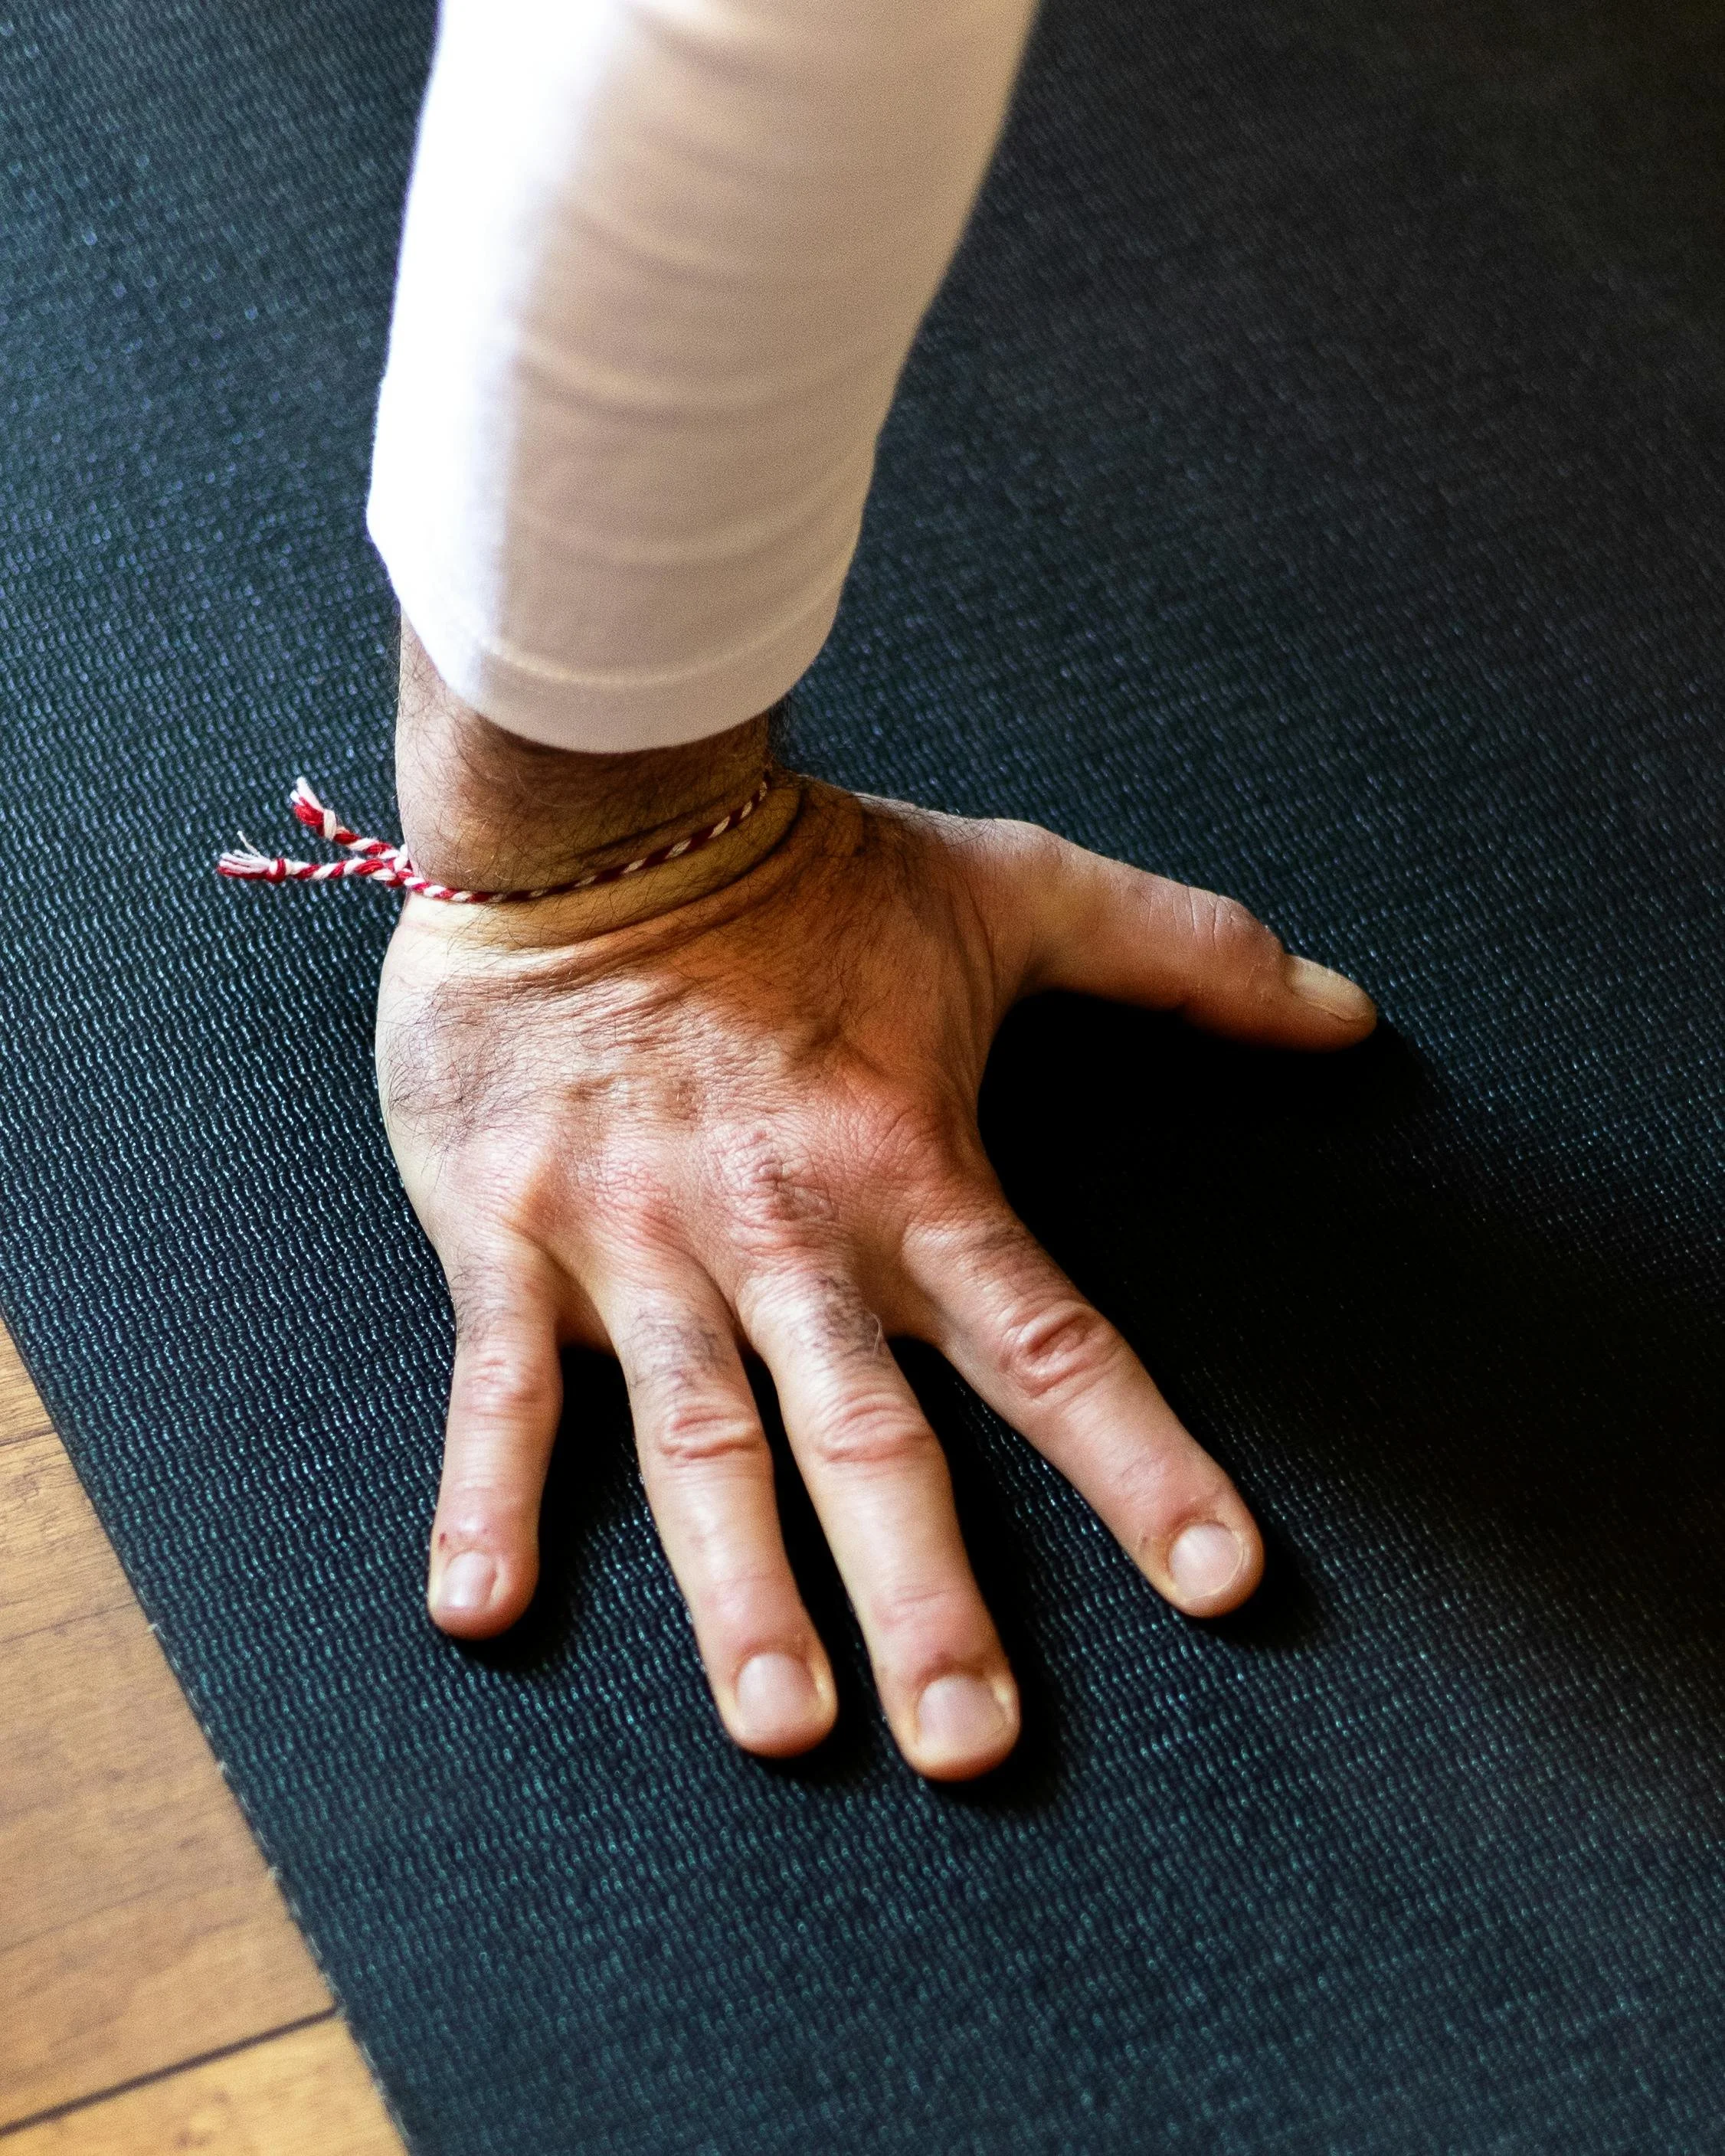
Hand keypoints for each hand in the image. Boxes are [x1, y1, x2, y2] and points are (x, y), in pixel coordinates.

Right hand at [377, 738, 1374, 1780]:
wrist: (598, 812)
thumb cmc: (809, 871)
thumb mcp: (1016, 891)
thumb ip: (1188, 956)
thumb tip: (1350, 1015)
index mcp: (909, 1166)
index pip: (1049, 1340)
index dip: (1138, 1462)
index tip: (1220, 1582)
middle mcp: (783, 1228)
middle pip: (870, 1434)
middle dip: (924, 1594)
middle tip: (972, 1743)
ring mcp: (641, 1238)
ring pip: (699, 1439)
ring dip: (739, 1586)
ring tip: (781, 1725)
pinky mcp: (513, 1231)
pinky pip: (502, 1382)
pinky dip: (485, 1494)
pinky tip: (481, 1612)